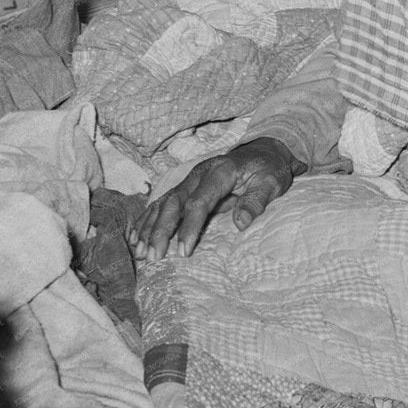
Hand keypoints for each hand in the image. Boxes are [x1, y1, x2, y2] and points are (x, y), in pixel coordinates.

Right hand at [128, 137, 302, 261]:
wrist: (263, 150)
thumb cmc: (269, 169)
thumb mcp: (272, 182)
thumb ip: (256, 201)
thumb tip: (242, 223)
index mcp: (221, 172)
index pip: (199, 201)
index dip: (188, 227)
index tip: (183, 252)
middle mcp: (200, 173)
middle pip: (174, 203)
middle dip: (160, 231)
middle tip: (153, 256)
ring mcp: (190, 178)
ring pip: (164, 203)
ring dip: (149, 228)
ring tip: (140, 252)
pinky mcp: (186, 185)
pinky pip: (162, 202)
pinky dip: (147, 219)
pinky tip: (135, 236)